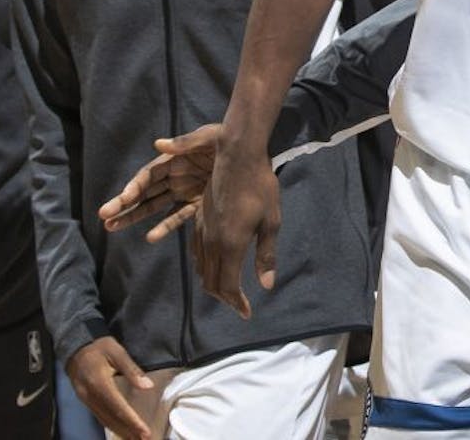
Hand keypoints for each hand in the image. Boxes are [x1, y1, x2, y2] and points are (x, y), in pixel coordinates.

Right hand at [66, 337, 153, 439]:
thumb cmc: (99, 347)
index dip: (132, 421)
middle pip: (111, 418)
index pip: (118, 407)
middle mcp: (90, 395)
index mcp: (99, 383)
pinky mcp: (85, 401)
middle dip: (128, 431)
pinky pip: (99, 417)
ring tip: (135, 439)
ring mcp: (86, 400)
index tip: (144, 431)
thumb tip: (148, 386)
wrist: (75, 347)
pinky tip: (121, 430)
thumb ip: (132, 369)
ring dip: (120, 431)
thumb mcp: (117, 351)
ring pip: (104, 420)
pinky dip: (111, 426)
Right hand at [99, 124, 221, 241]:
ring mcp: (183, 191)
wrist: (249, 152)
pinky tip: (150, 237)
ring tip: (111, 227)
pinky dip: (164, 227)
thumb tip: (158, 142)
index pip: (148, 174)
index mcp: (173, 159)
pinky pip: (177, 217)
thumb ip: (185, 142)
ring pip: (153, 206)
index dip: (135, 186)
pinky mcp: (196, 203)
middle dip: (124, 204)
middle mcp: (174, 176)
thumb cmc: (226, 138)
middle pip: (144, 192)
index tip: (123, 199)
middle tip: (103, 216)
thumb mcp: (208, 136)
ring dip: (134, 216)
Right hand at [192, 134, 280, 318]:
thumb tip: (267, 285)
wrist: (237, 156)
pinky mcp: (200, 218)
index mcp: (230, 245)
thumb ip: (266, 255)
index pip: (227, 286)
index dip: (236, 303)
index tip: (246, 313)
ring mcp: (202, 230)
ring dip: (215, 283)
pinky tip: (218, 264)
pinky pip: (198, 252)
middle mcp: (212, 242)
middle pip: (211, 282)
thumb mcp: (271, 221)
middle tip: (239, 304)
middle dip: (225, 297)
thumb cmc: (261, 187)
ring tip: (230, 289)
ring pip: (202, 268)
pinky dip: (207, 266)